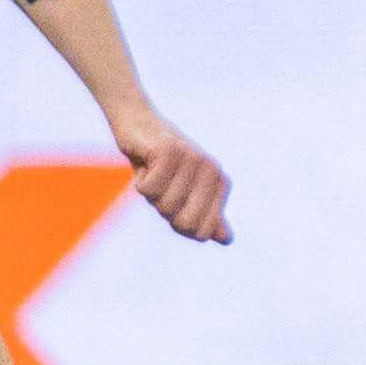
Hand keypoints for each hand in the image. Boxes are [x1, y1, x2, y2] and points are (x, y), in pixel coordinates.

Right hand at [117, 109, 230, 243]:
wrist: (138, 124)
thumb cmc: (162, 164)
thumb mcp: (186, 193)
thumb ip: (207, 216)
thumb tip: (227, 240)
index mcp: (220, 183)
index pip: (202, 232)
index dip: (179, 224)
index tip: (175, 199)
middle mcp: (212, 170)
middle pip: (185, 223)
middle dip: (166, 212)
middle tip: (164, 187)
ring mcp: (193, 159)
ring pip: (165, 206)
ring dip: (152, 195)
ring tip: (154, 171)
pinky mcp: (169, 151)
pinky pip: (149, 190)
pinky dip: (140, 182)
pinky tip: (145, 163)